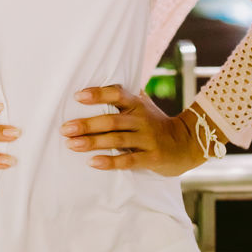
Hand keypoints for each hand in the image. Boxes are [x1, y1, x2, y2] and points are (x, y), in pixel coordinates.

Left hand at [60, 85, 202, 176]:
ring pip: (117, 140)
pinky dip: (110, 161)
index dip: (98, 94)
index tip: (78, 96)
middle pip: (112, 120)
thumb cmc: (156, 123)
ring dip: (93, 142)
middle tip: (65, 128)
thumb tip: (92, 88)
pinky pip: (128, 160)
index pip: (117, 94)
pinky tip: (93, 162)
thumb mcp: (143, 106)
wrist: (186, 143)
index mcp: (137, 104)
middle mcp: (142, 119)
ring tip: (72, 144)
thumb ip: (124, 99)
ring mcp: (148, 139)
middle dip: (87, 124)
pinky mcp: (152, 158)